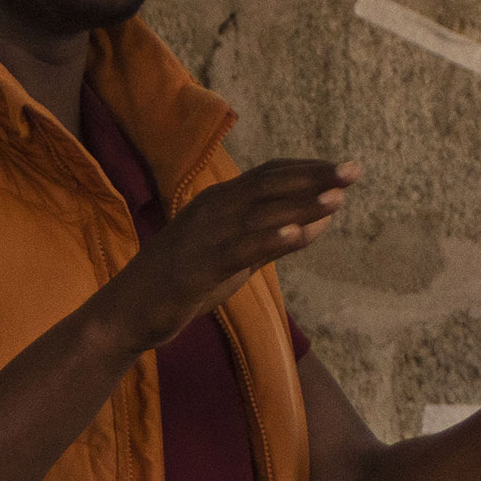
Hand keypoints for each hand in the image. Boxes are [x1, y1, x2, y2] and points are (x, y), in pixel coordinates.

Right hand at [101, 158, 358, 351]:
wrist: (127, 312)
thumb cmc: (184, 282)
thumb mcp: (236, 256)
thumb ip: (275, 237)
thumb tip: (322, 219)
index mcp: (218, 201)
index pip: (269, 174)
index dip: (307, 169)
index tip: (343, 168)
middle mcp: (212, 209)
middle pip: (270, 186)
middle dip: (314, 177)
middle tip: (354, 170)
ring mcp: (204, 236)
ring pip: (260, 213)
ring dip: (301, 204)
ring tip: (338, 197)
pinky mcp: (198, 266)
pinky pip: (240, 248)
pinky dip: (271, 239)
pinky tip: (299, 234)